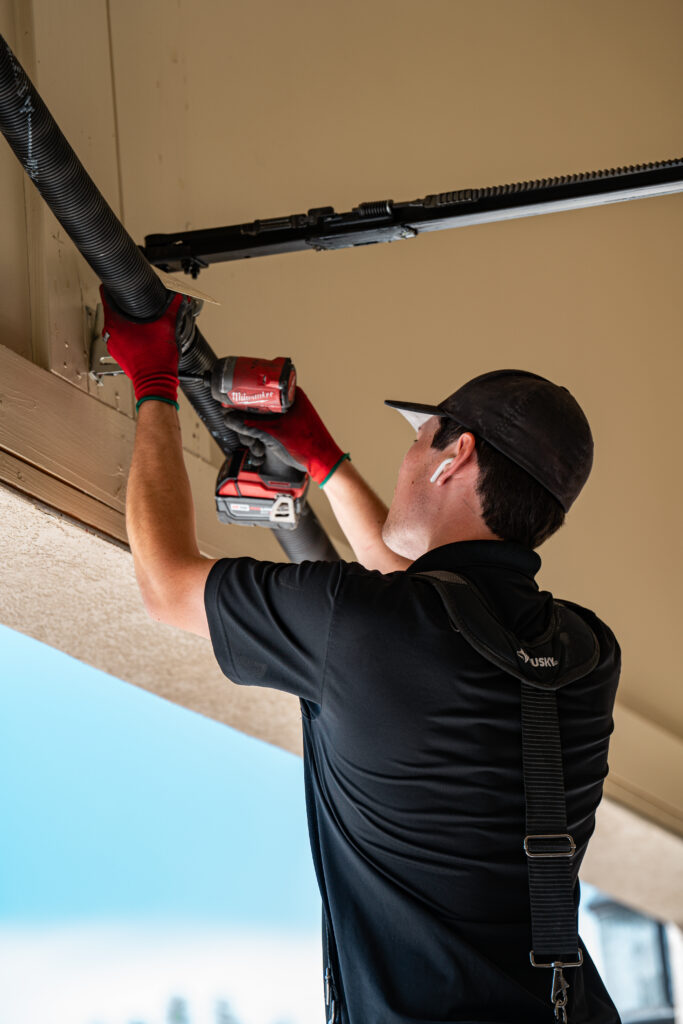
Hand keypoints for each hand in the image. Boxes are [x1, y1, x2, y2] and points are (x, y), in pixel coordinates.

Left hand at [100, 286, 184, 406]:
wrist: (156, 383)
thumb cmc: (157, 360)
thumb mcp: (168, 327)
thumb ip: (173, 307)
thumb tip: (178, 296)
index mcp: (115, 323)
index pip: (105, 294)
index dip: (112, 287)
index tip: (118, 285)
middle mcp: (110, 334)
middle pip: (113, 310)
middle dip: (124, 306)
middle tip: (137, 303)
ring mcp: (113, 345)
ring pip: (117, 325)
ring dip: (127, 322)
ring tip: (142, 322)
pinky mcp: (119, 355)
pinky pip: (121, 338)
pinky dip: (129, 335)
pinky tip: (142, 337)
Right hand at [223, 387, 347, 485]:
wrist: (323, 463)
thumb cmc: (308, 445)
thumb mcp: (272, 433)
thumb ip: (249, 425)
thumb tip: (230, 418)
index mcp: (289, 396)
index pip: (260, 391)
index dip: (243, 399)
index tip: (230, 406)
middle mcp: (289, 403)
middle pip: (256, 408)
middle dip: (247, 424)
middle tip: (246, 434)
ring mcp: (287, 417)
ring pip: (260, 421)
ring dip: (253, 435)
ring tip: (256, 445)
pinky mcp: (286, 429)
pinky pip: (267, 429)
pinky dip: (261, 439)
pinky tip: (261, 449)